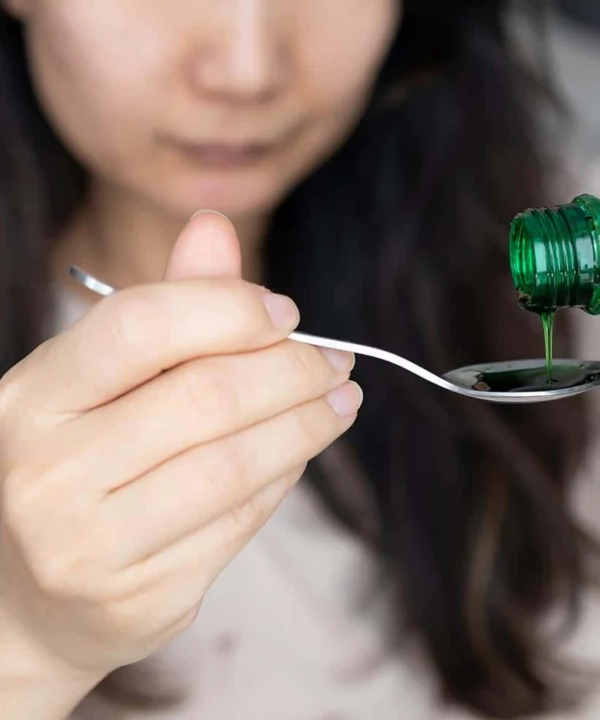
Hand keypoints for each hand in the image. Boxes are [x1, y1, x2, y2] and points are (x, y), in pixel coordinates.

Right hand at [0, 213, 361, 687]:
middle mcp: (46, 471)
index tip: (286, 313)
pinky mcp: (138, 598)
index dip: (229, 308)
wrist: (24, 599)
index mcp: (30, 398)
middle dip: (293, 371)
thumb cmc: (77, 466)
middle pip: (206, 396)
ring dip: (307, 426)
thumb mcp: (99, 383)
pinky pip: (240, 522)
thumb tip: (214, 227)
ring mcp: (88, 545)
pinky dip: (283, 479)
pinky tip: (300, 454)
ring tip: (342, 401)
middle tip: (336, 361)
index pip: (140, 326)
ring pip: (234, 465)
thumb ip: (163, 308)